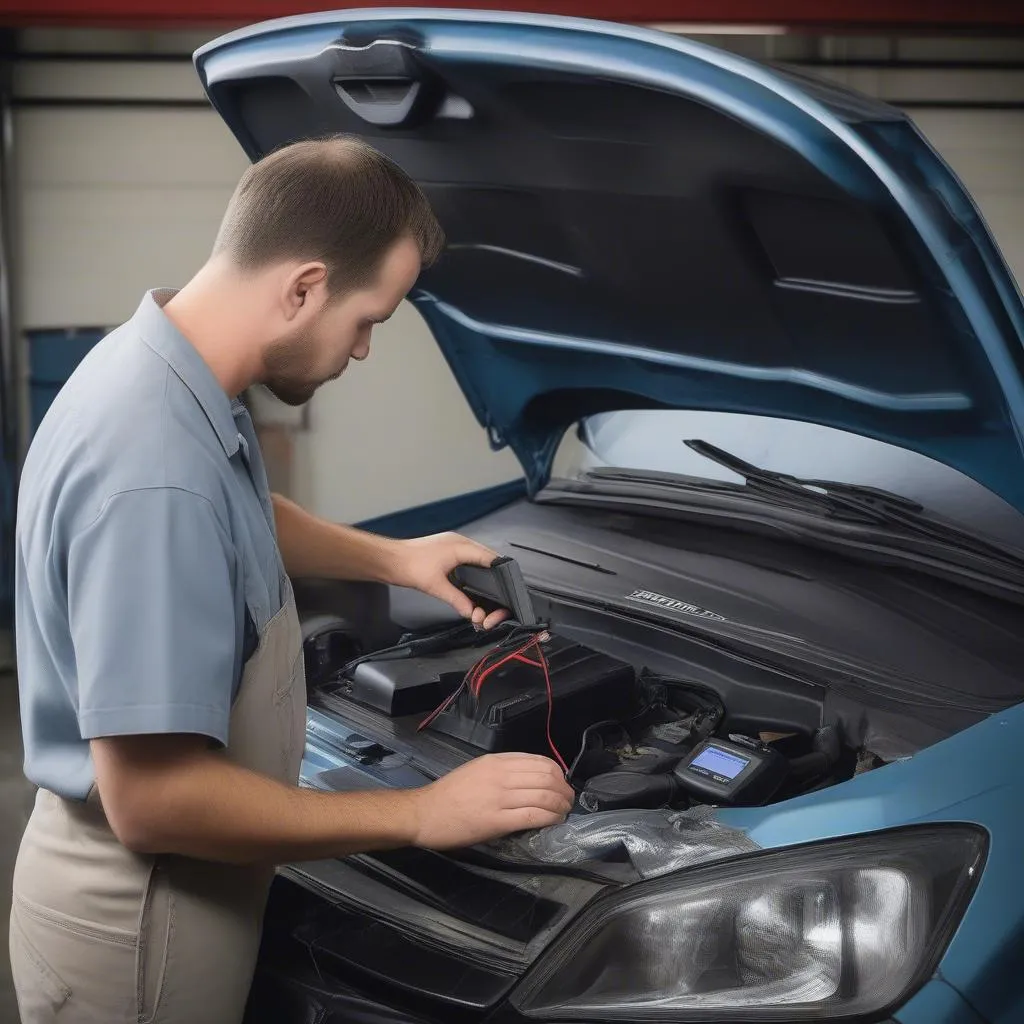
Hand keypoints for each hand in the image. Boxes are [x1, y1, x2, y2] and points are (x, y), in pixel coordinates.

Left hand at [390, 532, 509, 627]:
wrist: (390, 559)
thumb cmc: (409, 566)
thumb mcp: (436, 586)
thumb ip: (457, 599)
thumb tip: (472, 612)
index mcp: (461, 546)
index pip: (490, 557)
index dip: (501, 572)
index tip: (506, 586)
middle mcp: (459, 543)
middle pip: (487, 559)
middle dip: (493, 578)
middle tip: (495, 597)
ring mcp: (452, 546)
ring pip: (477, 560)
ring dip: (483, 575)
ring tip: (486, 592)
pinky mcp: (446, 552)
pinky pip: (467, 560)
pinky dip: (473, 572)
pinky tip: (471, 585)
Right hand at [408, 753, 574, 849]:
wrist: (424, 813)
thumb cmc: (449, 794)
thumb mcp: (477, 770)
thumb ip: (503, 771)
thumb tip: (531, 779)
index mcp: (496, 761)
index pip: (539, 761)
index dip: (558, 773)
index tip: (562, 784)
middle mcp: (501, 775)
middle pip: (547, 777)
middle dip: (564, 790)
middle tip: (568, 801)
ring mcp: (499, 797)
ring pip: (544, 795)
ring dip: (560, 805)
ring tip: (563, 812)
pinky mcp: (497, 821)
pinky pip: (533, 815)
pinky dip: (550, 818)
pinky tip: (554, 822)